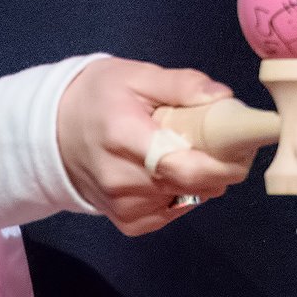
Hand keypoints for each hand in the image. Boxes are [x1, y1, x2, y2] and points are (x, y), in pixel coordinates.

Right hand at [56, 58, 252, 235]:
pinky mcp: (125, 221)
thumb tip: (222, 96)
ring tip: (195, 152)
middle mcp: (121, 178)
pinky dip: (182, 195)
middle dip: (221, 166)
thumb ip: (181, 85)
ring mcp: (121, 204)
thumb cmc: (97, 97)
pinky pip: (169, 213)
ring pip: (186, 199)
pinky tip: (173, 174)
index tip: (244, 145)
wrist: (52, 131)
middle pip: (190, 183)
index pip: (182, 163)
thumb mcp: (136, 75)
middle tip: (230, 144)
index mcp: (124, 134)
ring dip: (202, 180)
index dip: (222, 160)